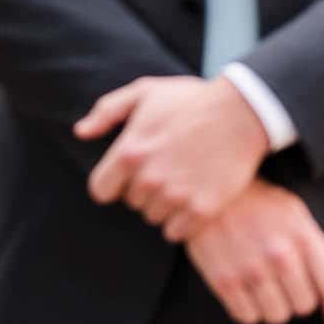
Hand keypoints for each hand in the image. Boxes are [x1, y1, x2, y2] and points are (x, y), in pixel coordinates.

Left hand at [77, 75, 268, 241]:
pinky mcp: (201, 210)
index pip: (101, 190)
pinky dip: (184, 220)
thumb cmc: (191, 100)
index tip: (129, 175)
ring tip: (184, 179)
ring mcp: (176, 197)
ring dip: (165, 205)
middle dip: (145, 189)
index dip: (114, 183)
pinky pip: (177, 232)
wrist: (242, 112)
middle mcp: (148, 179)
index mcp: (129, 153)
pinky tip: (195, 196)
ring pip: (154, 218)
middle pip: (132, 203)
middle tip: (167, 167)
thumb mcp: (145, 92)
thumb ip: (107, 111)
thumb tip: (81, 133)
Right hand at [186, 182, 323, 323]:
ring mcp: (251, 269)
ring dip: (274, 307)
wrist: (208, 193)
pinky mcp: (224, 280)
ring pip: (277, 316)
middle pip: (304, 306)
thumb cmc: (258, 203)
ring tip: (265, 287)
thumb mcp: (295, 214)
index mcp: (302, 237)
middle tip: (287, 285)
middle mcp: (279, 255)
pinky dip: (249, 310)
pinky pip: (247, 318)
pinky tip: (246, 290)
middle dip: (299, 299)